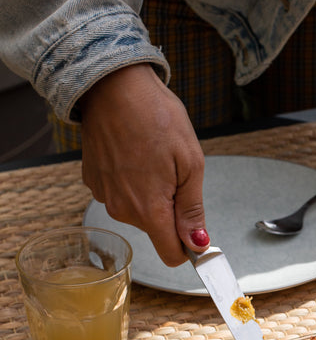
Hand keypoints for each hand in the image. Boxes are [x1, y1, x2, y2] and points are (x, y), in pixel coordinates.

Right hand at [79, 64, 209, 265]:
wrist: (114, 84)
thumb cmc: (156, 117)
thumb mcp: (190, 164)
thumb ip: (192, 210)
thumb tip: (198, 243)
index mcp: (149, 209)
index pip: (171, 254)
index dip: (187, 245)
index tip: (196, 228)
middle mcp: (122, 209)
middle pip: (156, 229)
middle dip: (169, 208)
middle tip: (173, 171)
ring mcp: (104, 194)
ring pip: (138, 211)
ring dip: (150, 192)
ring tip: (152, 156)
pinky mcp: (93, 180)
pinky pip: (120, 193)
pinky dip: (131, 180)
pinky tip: (134, 152)